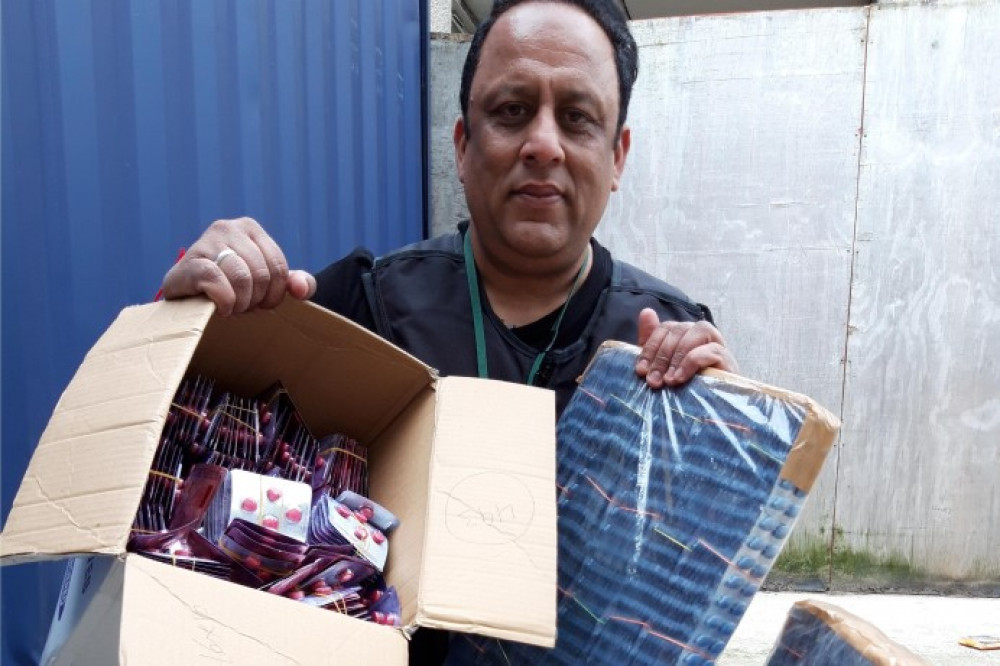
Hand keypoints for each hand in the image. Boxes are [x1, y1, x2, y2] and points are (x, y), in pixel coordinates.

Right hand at [161, 217, 315, 315]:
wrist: (187, 299)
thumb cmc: (231, 288)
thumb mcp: (268, 284)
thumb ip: (294, 283)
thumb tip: (302, 289)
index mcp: (250, 228)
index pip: (279, 267)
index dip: (275, 294)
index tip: (261, 302)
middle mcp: (227, 228)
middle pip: (261, 274)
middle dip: (256, 300)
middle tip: (243, 306)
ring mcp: (205, 242)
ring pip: (241, 277)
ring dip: (240, 303)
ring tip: (231, 307)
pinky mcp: (188, 263)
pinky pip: (216, 280)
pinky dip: (224, 301)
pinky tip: (221, 308)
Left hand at [634, 308, 737, 387]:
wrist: (707, 416)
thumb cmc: (683, 390)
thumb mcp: (661, 367)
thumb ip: (652, 342)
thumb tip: (646, 311)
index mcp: (686, 334)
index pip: (666, 327)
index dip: (650, 346)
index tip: (640, 370)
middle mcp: (703, 334)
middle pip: (680, 329)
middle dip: (661, 355)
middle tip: (652, 380)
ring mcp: (718, 345)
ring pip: (698, 331)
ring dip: (677, 356)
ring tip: (667, 381)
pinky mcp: (729, 359)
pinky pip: (711, 350)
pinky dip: (691, 362)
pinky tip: (680, 379)